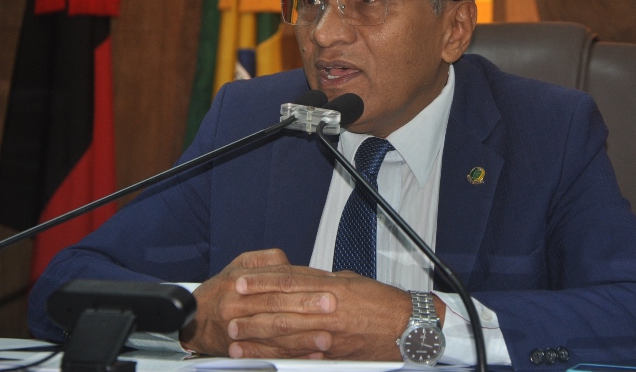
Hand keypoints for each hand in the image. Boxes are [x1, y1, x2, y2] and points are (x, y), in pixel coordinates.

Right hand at [179, 249, 335, 356]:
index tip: (327, 286)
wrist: (190, 320)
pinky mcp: (240, 350)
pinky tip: (309, 356)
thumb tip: (290, 262)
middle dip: (306, 307)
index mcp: (240, 281)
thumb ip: (265, 261)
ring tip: (326, 337)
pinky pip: (268, 355)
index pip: (277, 281)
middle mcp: (238, 305)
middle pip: (277, 306)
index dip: (303, 284)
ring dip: (302, 337)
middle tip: (331, 307)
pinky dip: (290, 356)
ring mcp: (238, 330)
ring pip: (273, 333)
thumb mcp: (238, 266)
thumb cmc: (220, 290)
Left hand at [229, 269, 412, 360]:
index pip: (289, 282)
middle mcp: (328, 311)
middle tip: (229, 312)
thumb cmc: (382, 303)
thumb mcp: (350, 281)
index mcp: (331, 288)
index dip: (262, 282)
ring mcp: (330, 335)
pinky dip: (279, 355)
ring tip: (235, 337)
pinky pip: (301, 355)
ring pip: (286, 334)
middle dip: (252, 311)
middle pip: (282, 309)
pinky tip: (263, 356)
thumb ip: (322, 281)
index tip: (242, 282)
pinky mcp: (333, 354)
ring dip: (258, 336)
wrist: (406, 326)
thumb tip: (299, 279)